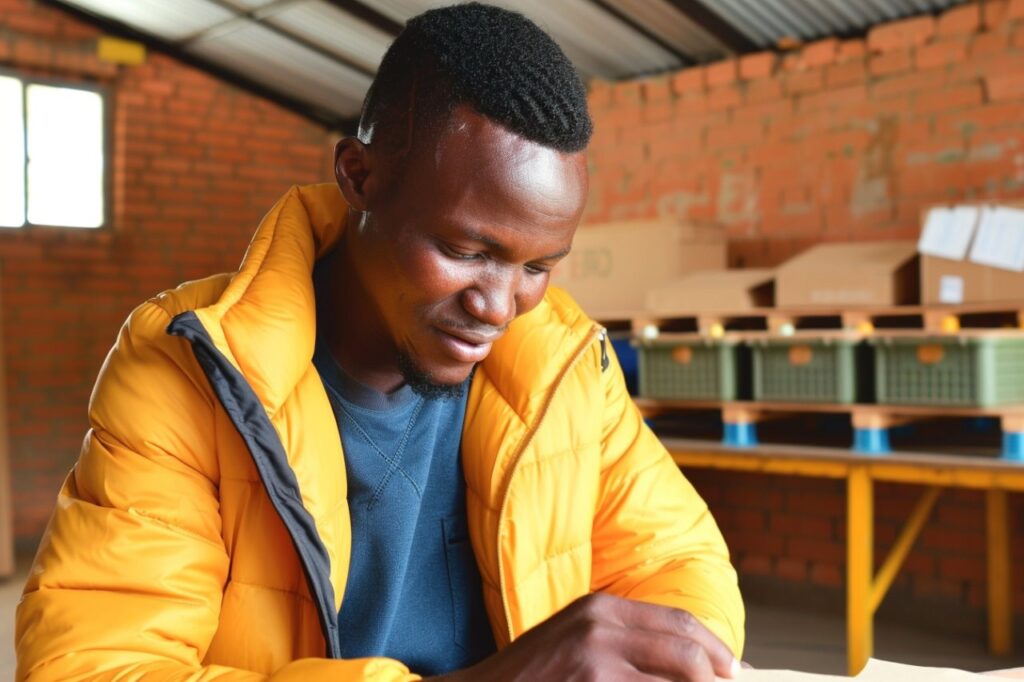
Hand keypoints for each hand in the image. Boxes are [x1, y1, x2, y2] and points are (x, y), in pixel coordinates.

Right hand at [432, 593, 739, 681]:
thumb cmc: (535, 672)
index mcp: (603, 606)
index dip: (715, 649)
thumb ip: (626, 641)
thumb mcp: (579, 637)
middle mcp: (601, 625)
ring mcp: (595, 660)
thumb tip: (691, 661)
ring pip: (675, 680)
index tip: (733, 670)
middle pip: (687, 652)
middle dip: (716, 678)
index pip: (681, 623)